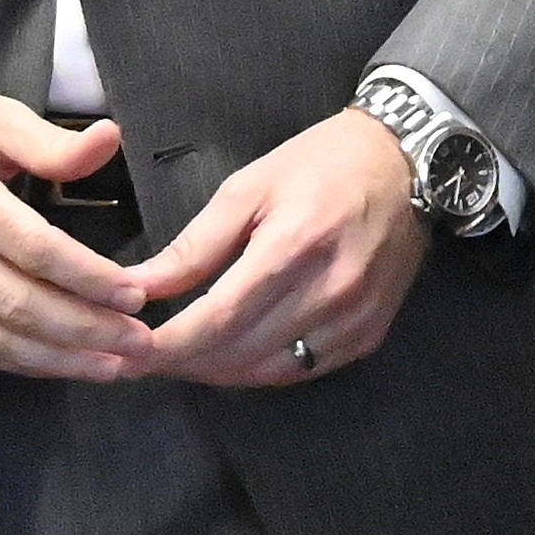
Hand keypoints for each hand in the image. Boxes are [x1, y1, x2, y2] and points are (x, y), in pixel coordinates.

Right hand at [0, 71, 153, 378]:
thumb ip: (48, 141)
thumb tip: (110, 141)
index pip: (36, 250)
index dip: (90, 280)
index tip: (135, 296)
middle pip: (18, 305)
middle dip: (85, 333)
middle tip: (138, 344)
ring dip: (55, 360)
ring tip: (109, 368)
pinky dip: (13, 361)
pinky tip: (54, 364)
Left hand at [124, 111, 425, 388]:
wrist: (406, 163)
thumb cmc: (320, 164)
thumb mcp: (248, 187)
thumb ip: (195, 245)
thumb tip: (140, 287)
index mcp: (293, 245)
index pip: (220, 317)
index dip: (170, 345)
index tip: (128, 353)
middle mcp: (330, 291)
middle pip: (240, 351)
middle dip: (183, 362)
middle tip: (140, 358)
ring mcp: (355, 319)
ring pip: (270, 371)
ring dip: (217, 372)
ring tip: (179, 359)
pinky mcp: (369, 334)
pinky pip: (304, 371)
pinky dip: (260, 370)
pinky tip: (232, 357)